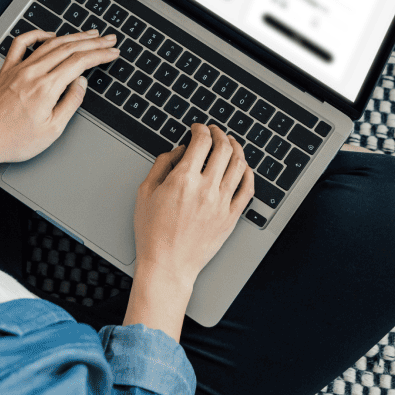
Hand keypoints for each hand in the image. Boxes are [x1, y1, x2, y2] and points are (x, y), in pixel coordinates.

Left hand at [0, 29, 118, 184]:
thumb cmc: (11, 140)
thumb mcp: (51, 130)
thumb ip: (70, 103)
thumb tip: (81, 83)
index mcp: (46, 88)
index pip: (80, 62)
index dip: (100, 55)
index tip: (112, 53)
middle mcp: (32, 73)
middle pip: (69, 48)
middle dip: (93, 42)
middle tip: (109, 39)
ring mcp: (18, 68)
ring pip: (50, 43)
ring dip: (73, 36)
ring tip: (89, 34)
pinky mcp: (6, 69)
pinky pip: (22, 43)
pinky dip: (38, 34)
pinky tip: (49, 34)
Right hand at [125, 124, 254, 337]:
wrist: (168, 265)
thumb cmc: (153, 233)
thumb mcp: (145, 193)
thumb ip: (161, 165)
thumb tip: (179, 150)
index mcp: (184, 179)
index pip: (201, 141)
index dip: (201, 129)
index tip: (198, 128)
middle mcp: (206, 188)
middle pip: (223, 148)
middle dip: (220, 134)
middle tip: (215, 131)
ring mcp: (222, 203)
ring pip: (239, 164)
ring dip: (236, 148)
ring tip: (232, 143)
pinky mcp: (231, 217)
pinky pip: (247, 189)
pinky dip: (248, 173)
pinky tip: (244, 168)